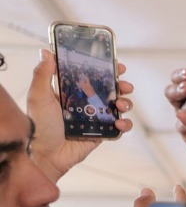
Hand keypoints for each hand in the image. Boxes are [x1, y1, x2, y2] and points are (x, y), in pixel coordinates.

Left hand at [28, 49, 133, 181]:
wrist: (46, 154)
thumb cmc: (39, 126)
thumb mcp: (39, 96)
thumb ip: (43, 73)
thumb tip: (46, 51)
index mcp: (70, 92)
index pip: (90, 76)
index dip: (104, 70)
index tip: (115, 64)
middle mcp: (84, 104)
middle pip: (109, 90)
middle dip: (121, 86)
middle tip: (124, 86)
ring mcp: (94, 118)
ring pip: (117, 107)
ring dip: (125, 103)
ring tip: (120, 106)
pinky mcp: (101, 133)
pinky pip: (119, 127)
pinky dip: (125, 124)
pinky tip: (120, 123)